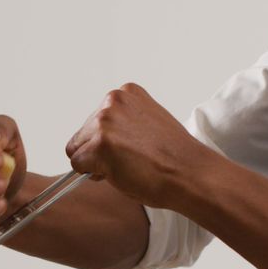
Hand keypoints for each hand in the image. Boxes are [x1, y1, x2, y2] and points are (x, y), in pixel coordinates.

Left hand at [66, 83, 210, 208]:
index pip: (96, 120)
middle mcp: (112, 101)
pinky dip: (94, 175)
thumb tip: (98, 141)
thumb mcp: (147, 123)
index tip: (130, 149)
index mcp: (125, 93)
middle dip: (98, 152)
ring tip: (127, 167)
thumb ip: (123, 124)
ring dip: (95, 164)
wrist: (189, 172)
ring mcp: (104, 122)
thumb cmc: (175, 156)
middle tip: (129, 162)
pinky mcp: (98, 144)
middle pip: (83, 134)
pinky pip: (78, 166)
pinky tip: (121, 173)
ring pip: (78, 150)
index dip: (108, 141)